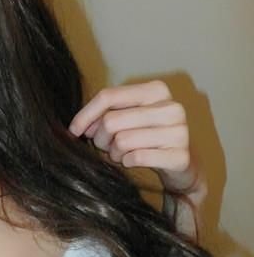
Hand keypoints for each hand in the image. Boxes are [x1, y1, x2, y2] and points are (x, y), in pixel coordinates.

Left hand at [68, 80, 204, 200]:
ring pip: (122, 141)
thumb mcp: (127, 120)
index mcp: (156, 90)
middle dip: (102, 139)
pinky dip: (128, 162)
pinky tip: (133, 161)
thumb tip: (79, 126)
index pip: (108, 96)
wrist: (182, 166)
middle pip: (111, 121)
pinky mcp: (180, 156)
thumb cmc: (148, 139)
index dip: (86, 114)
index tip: (74, 130)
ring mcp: (179, 131)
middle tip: (108, 147)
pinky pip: (137, 158)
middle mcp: (171, 107)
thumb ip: (105, 116)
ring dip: (115, 153)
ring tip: (122, 155)